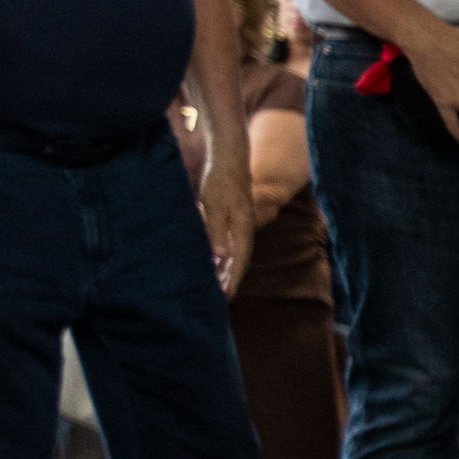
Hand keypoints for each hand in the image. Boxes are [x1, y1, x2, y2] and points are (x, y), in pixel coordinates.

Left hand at [198, 165, 254, 298]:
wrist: (229, 161)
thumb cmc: (220, 181)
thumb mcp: (214, 205)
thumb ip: (217, 229)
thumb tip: (222, 255)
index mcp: (242, 229)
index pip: (239, 261)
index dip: (232, 279)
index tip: (227, 296)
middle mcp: (244, 230)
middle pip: (238, 260)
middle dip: (230, 279)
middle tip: (221, 298)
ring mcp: (240, 225)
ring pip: (234, 252)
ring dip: (227, 269)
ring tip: (218, 285)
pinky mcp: (233, 219)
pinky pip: (229, 243)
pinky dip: (223, 255)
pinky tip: (215, 261)